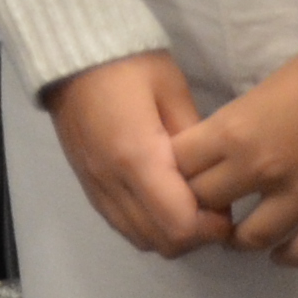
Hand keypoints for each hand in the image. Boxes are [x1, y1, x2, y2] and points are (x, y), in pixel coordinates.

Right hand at [44, 53, 221, 256]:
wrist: (71, 55)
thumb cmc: (128, 65)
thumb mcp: (173, 92)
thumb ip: (195, 141)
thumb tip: (214, 181)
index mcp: (137, 157)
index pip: (179, 224)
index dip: (210, 227)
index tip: (226, 207)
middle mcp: (112, 182)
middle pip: (161, 242)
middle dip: (195, 236)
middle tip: (211, 209)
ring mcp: (95, 187)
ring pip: (140, 239)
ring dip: (170, 234)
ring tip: (187, 206)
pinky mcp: (87, 186)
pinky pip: (121, 224)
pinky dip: (146, 225)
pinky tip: (160, 201)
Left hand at [168, 51, 297, 266]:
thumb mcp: (260, 90)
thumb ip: (234, 124)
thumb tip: (215, 147)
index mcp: (233, 131)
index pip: (179, 165)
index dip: (175, 171)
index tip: (181, 175)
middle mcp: (258, 170)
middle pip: (206, 204)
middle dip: (201, 206)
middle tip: (207, 208)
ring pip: (250, 237)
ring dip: (238, 240)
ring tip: (237, 237)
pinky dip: (287, 257)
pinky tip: (280, 253)